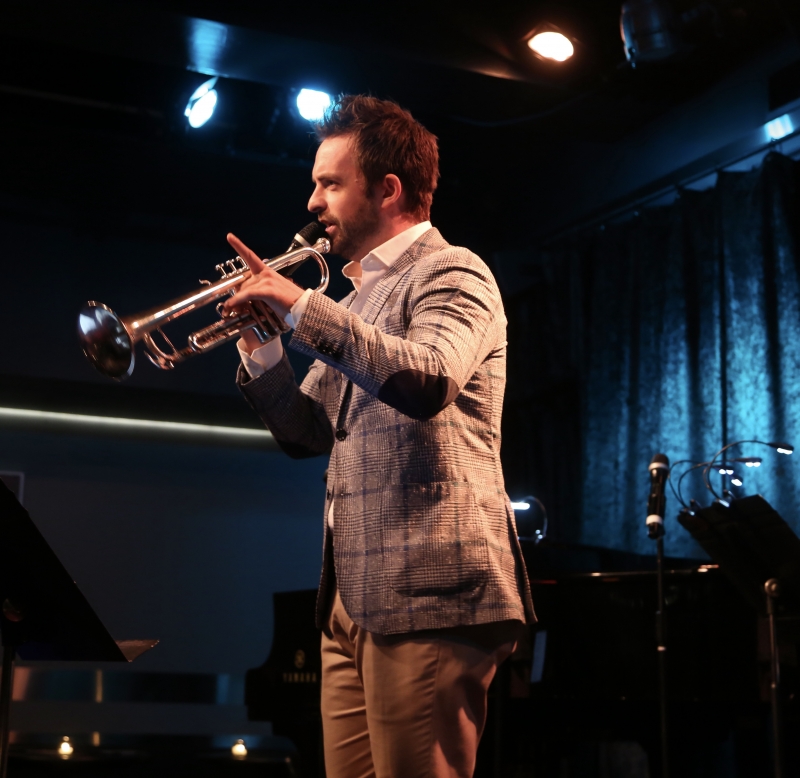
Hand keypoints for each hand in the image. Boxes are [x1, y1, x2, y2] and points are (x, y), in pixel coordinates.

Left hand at [222, 233, 304, 351]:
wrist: (304, 308)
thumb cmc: (291, 303)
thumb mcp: (273, 293)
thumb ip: (259, 291)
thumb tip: (244, 297)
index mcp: (268, 272)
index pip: (251, 256)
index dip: (239, 245)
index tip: (229, 237)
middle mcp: (266, 274)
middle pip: (242, 282)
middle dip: (234, 294)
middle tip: (228, 307)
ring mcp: (267, 281)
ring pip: (243, 290)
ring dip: (234, 302)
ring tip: (229, 311)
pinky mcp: (267, 290)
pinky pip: (246, 295)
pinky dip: (236, 301)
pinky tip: (230, 306)